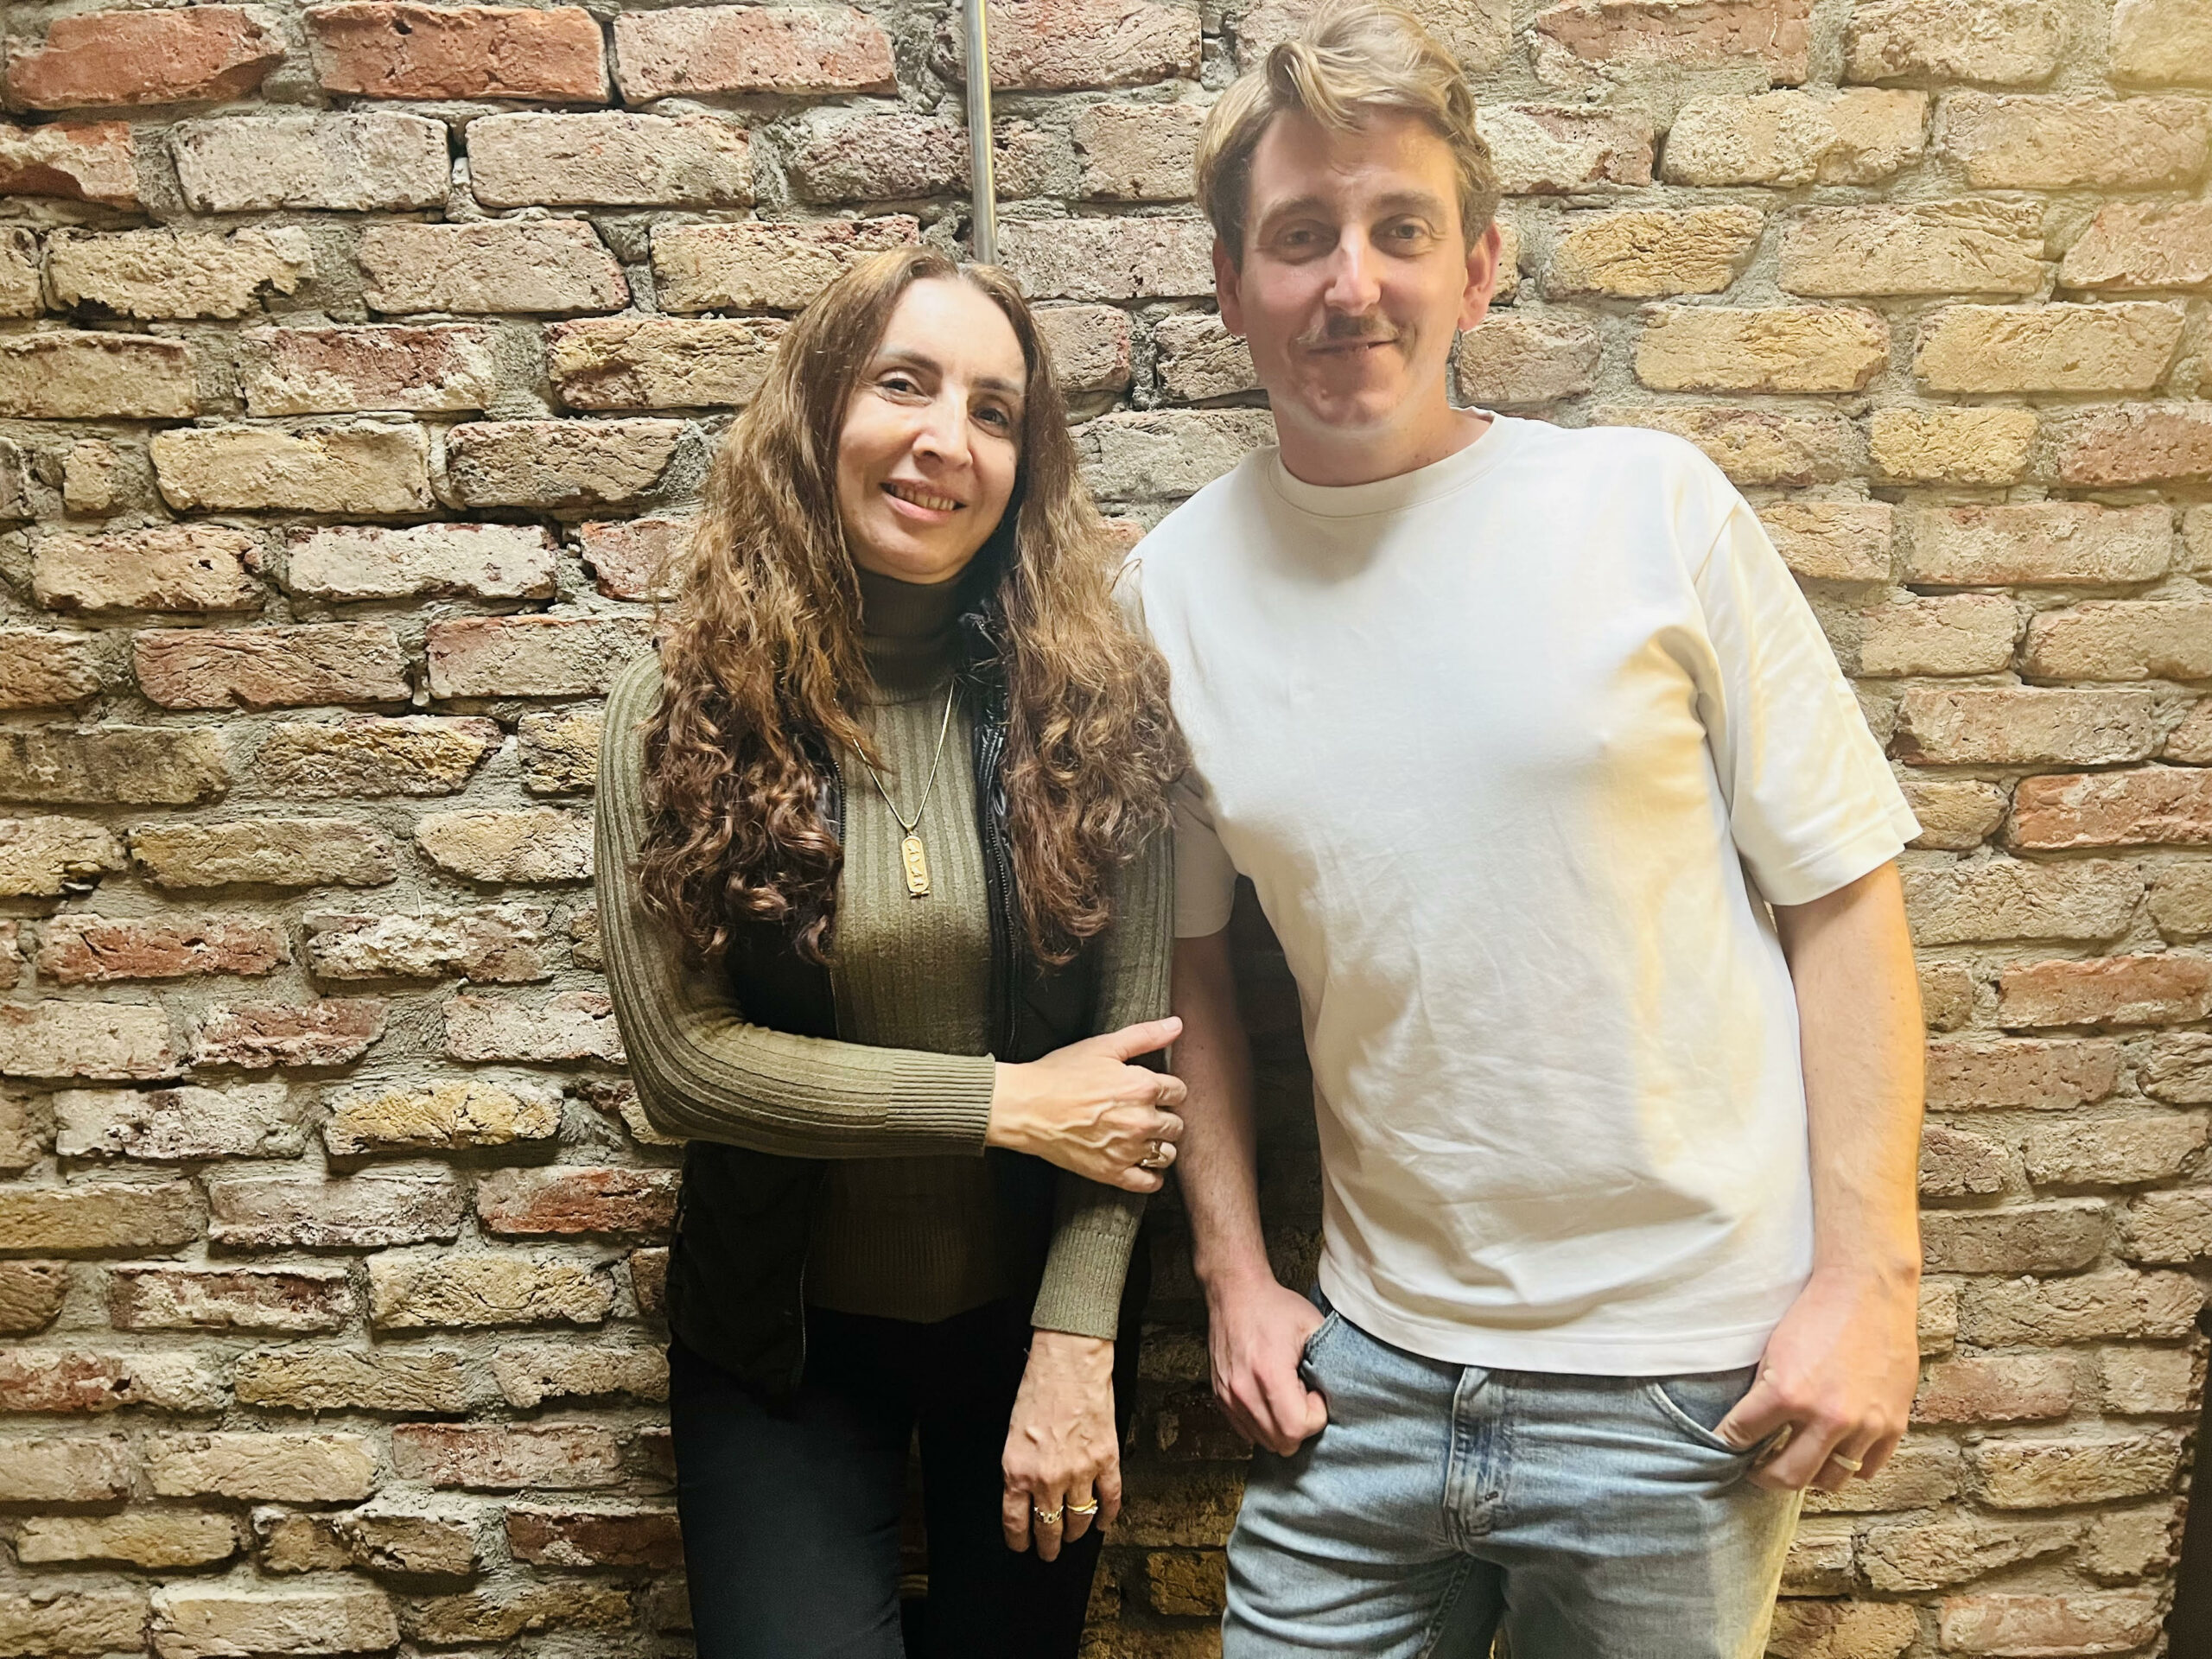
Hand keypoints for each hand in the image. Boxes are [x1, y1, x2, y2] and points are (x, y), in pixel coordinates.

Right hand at [987, 1017, 1187, 1192]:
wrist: (1025, 1107)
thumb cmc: (1060, 1074)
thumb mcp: (1103, 1046)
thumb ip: (1145, 1035)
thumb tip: (1176, 1024)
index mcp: (1143, 1087)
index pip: (1179, 1092)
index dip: (1167, 1090)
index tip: (1153, 1091)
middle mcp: (1142, 1121)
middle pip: (1176, 1124)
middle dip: (1164, 1117)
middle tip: (1143, 1113)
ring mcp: (1128, 1151)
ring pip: (1167, 1154)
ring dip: (1159, 1146)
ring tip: (1141, 1137)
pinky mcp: (1112, 1173)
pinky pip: (1149, 1183)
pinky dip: (1150, 1176)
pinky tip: (1140, 1164)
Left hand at [1001, 1331, 1120, 1562]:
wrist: (1068, 1363)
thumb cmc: (1038, 1388)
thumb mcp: (1013, 1433)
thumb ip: (1020, 1467)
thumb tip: (1026, 1493)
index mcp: (1017, 1471)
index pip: (1016, 1522)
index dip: (1020, 1541)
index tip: (1023, 1547)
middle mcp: (1047, 1479)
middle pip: (1049, 1527)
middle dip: (1048, 1545)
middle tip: (1049, 1552)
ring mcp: (1079, 1472)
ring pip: (1079, 1518)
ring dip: (1076, 1532)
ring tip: (1074, 1536)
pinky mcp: (1105, 1460)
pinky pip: (1110, 1499)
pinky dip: (1108, 1516)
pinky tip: (1104, 1523)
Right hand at [1207, 1269, 1328, 1456]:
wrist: (1234, 1293)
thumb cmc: (1273, 1306)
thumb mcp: (1312, 1324)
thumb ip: (1332, 1360)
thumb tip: (1345, 1390)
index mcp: (1268, 1373)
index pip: (1298, 1428)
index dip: (1316, 1414)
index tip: (1315, 1391)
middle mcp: (1243, 1390)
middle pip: (1282, 1443)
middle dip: (1301, 1426)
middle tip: (1304, 1395)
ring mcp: (1228, 1396)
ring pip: (1263, 1441)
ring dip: (1282, 1427)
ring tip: (1287, 1395)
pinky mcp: (1220, 1397)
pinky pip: (1247, 1432)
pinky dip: (1263, 1424)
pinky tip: (1271, 1398)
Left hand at [1715, 1265, 1918, 1491]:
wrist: (1867, 1290)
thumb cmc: (1816, 1314)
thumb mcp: (1772, 1351)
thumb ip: (1763, 1395)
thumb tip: (1747, 1430)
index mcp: (1787, 1394)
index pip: (1741, 1437)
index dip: (1727, 1443)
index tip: (1725, 1448)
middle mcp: (1826, 1417)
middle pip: (1787, 1477)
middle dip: (1764, 1476)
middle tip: (1757, 1469)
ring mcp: (1864, 1426)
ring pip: (1830, 1480)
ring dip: (1810, 1475)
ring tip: (1797, 1462)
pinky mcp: (1893, 1425)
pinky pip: (1867, 1470)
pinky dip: (1848, 1467)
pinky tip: (1834, 1453)